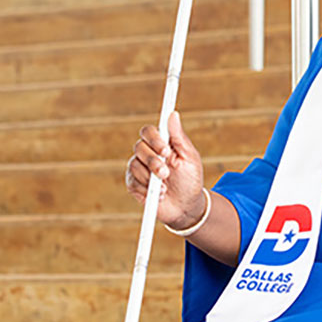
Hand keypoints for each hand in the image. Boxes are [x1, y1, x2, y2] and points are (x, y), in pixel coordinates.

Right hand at [125, 111, 205, 229]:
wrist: (186, 206)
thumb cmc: (190, 179)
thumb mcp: (189, 157)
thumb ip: (179, 137)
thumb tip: (173, 114)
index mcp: (161, 144)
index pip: (148, 131)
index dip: (154, 138)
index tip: (166, 151)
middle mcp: (147, 153)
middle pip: (139, 147)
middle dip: (153, 161)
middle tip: (166, 173)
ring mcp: (139, 169)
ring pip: (134, 164)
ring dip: (150, 177)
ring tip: (165, 188)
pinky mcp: (133, 184)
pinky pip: (132, 181)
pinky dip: (145, 189)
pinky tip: (159, 195)